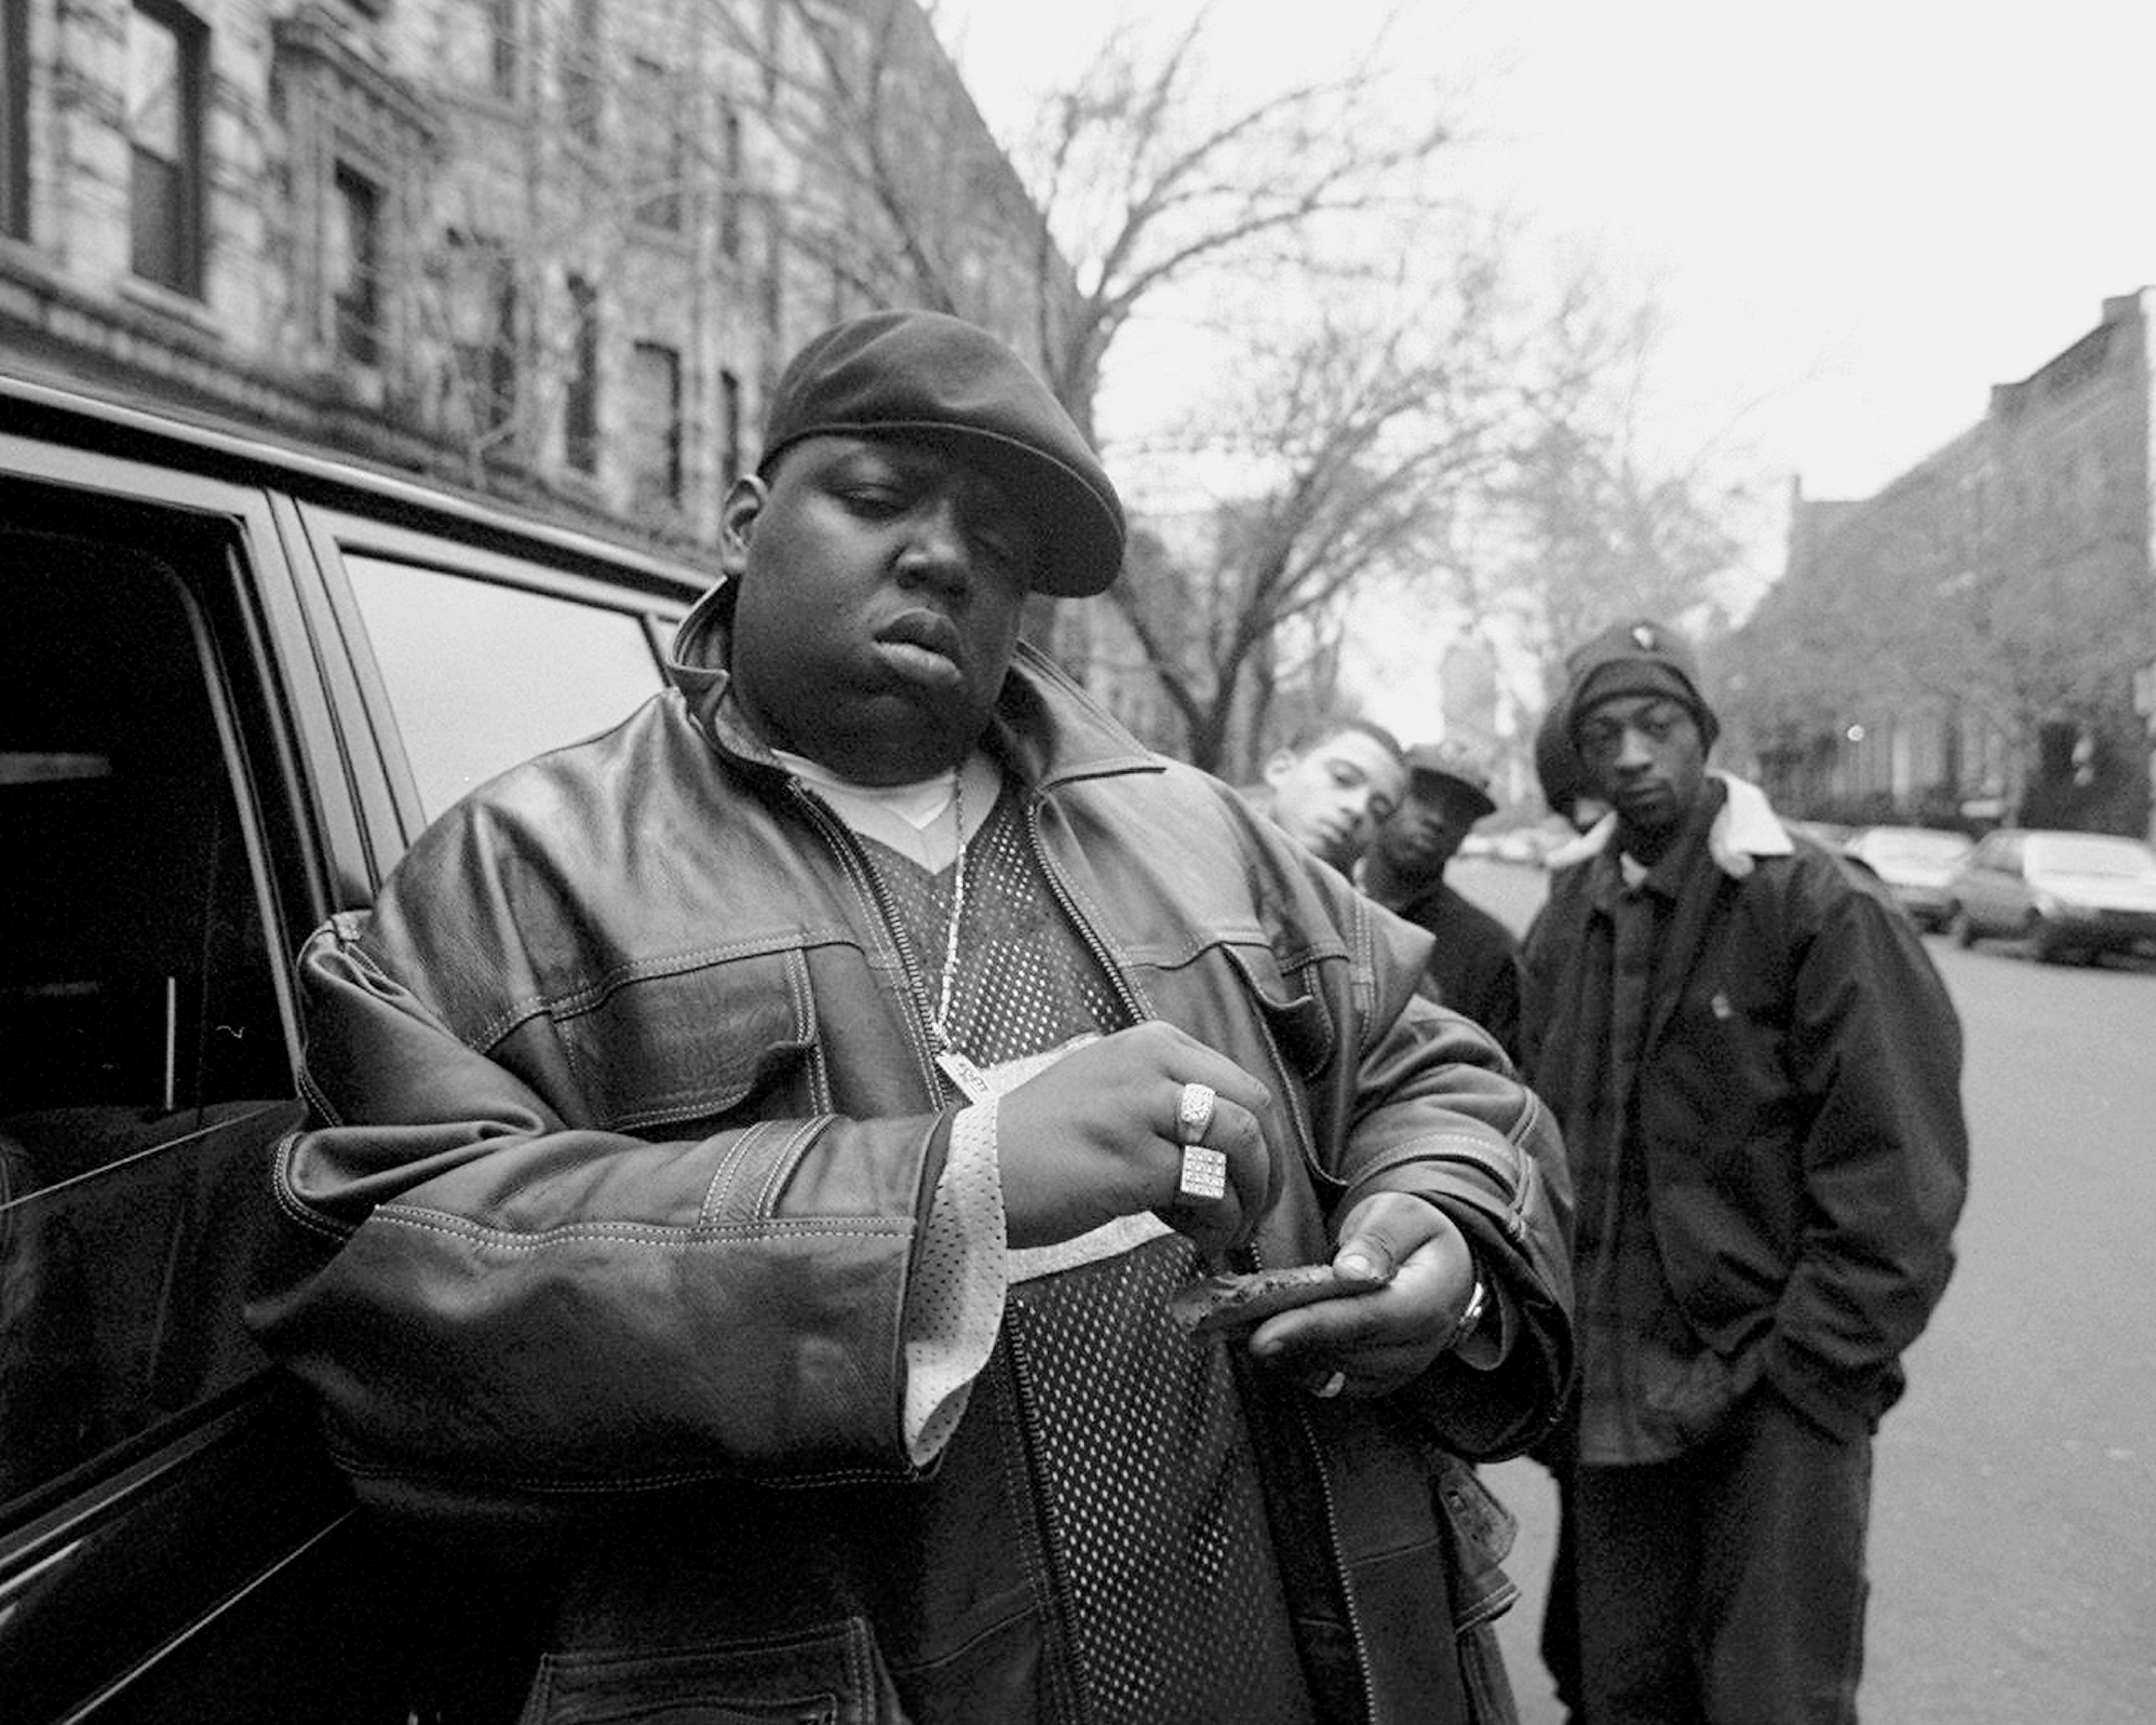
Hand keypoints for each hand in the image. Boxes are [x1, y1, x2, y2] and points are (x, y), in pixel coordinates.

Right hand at [995, 1021, 1275, 1254]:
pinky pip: (1209, 1191)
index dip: (1263, 1140)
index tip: (1255, 1179)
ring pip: (1240, 1147)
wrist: (973, 1170)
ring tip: (1226, 1230)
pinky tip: (1193, 1236)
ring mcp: (1143, 1109)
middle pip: (1254, 1110)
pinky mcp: (1133, 1161)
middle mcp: (1152, 1063)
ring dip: (1248, 1199)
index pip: (1242, 1084)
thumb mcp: (1111, 1090)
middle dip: (1269, 1169)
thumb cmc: (1041, 1142)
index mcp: (1152, 1042)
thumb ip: (1168, 1101)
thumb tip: (1232, 1148)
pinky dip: (1217, 1221)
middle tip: (1257, 1210)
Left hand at [1244, 1193, 1481, 1398]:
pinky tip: (1269, 1339)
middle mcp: (1418, 1346)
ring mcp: (1398, 1370)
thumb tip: (1351, 1270)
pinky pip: (1331, 1381)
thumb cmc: (1414, 1234)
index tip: (1263, 1335)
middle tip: (1228, 1322)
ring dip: (1285, 1353)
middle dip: (1285, 1338)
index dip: (1312, 1328)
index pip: (1366, 1320)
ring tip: (1239, 1327)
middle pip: (1342, 1350)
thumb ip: (1378, 1240)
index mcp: (1429, 1299)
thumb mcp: (1400, 1216)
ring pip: (1332, 1371)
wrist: (1440, 1267)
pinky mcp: (1377, 1380)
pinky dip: (1296, 1363)